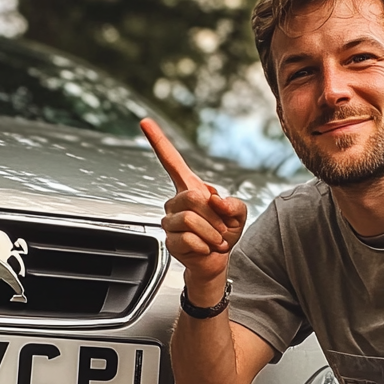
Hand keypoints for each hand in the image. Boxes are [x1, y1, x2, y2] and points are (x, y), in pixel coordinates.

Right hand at [140, 118, 246, 295]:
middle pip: (192, 197)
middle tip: (221, 229)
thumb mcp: (238, 214)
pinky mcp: (169, 240)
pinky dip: (205, 246)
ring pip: (190, 220)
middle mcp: (175, 202)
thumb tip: (214, 200)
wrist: (216, 261)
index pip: (171, 161)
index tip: (144, 122)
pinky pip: (188, 239)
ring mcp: (170, 221)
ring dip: (211, 233)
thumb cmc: (224, 233)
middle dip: (214, 216)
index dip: (158, 141)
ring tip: (214, 240)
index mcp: (190, 188)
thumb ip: (233, 203)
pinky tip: (204, 248)